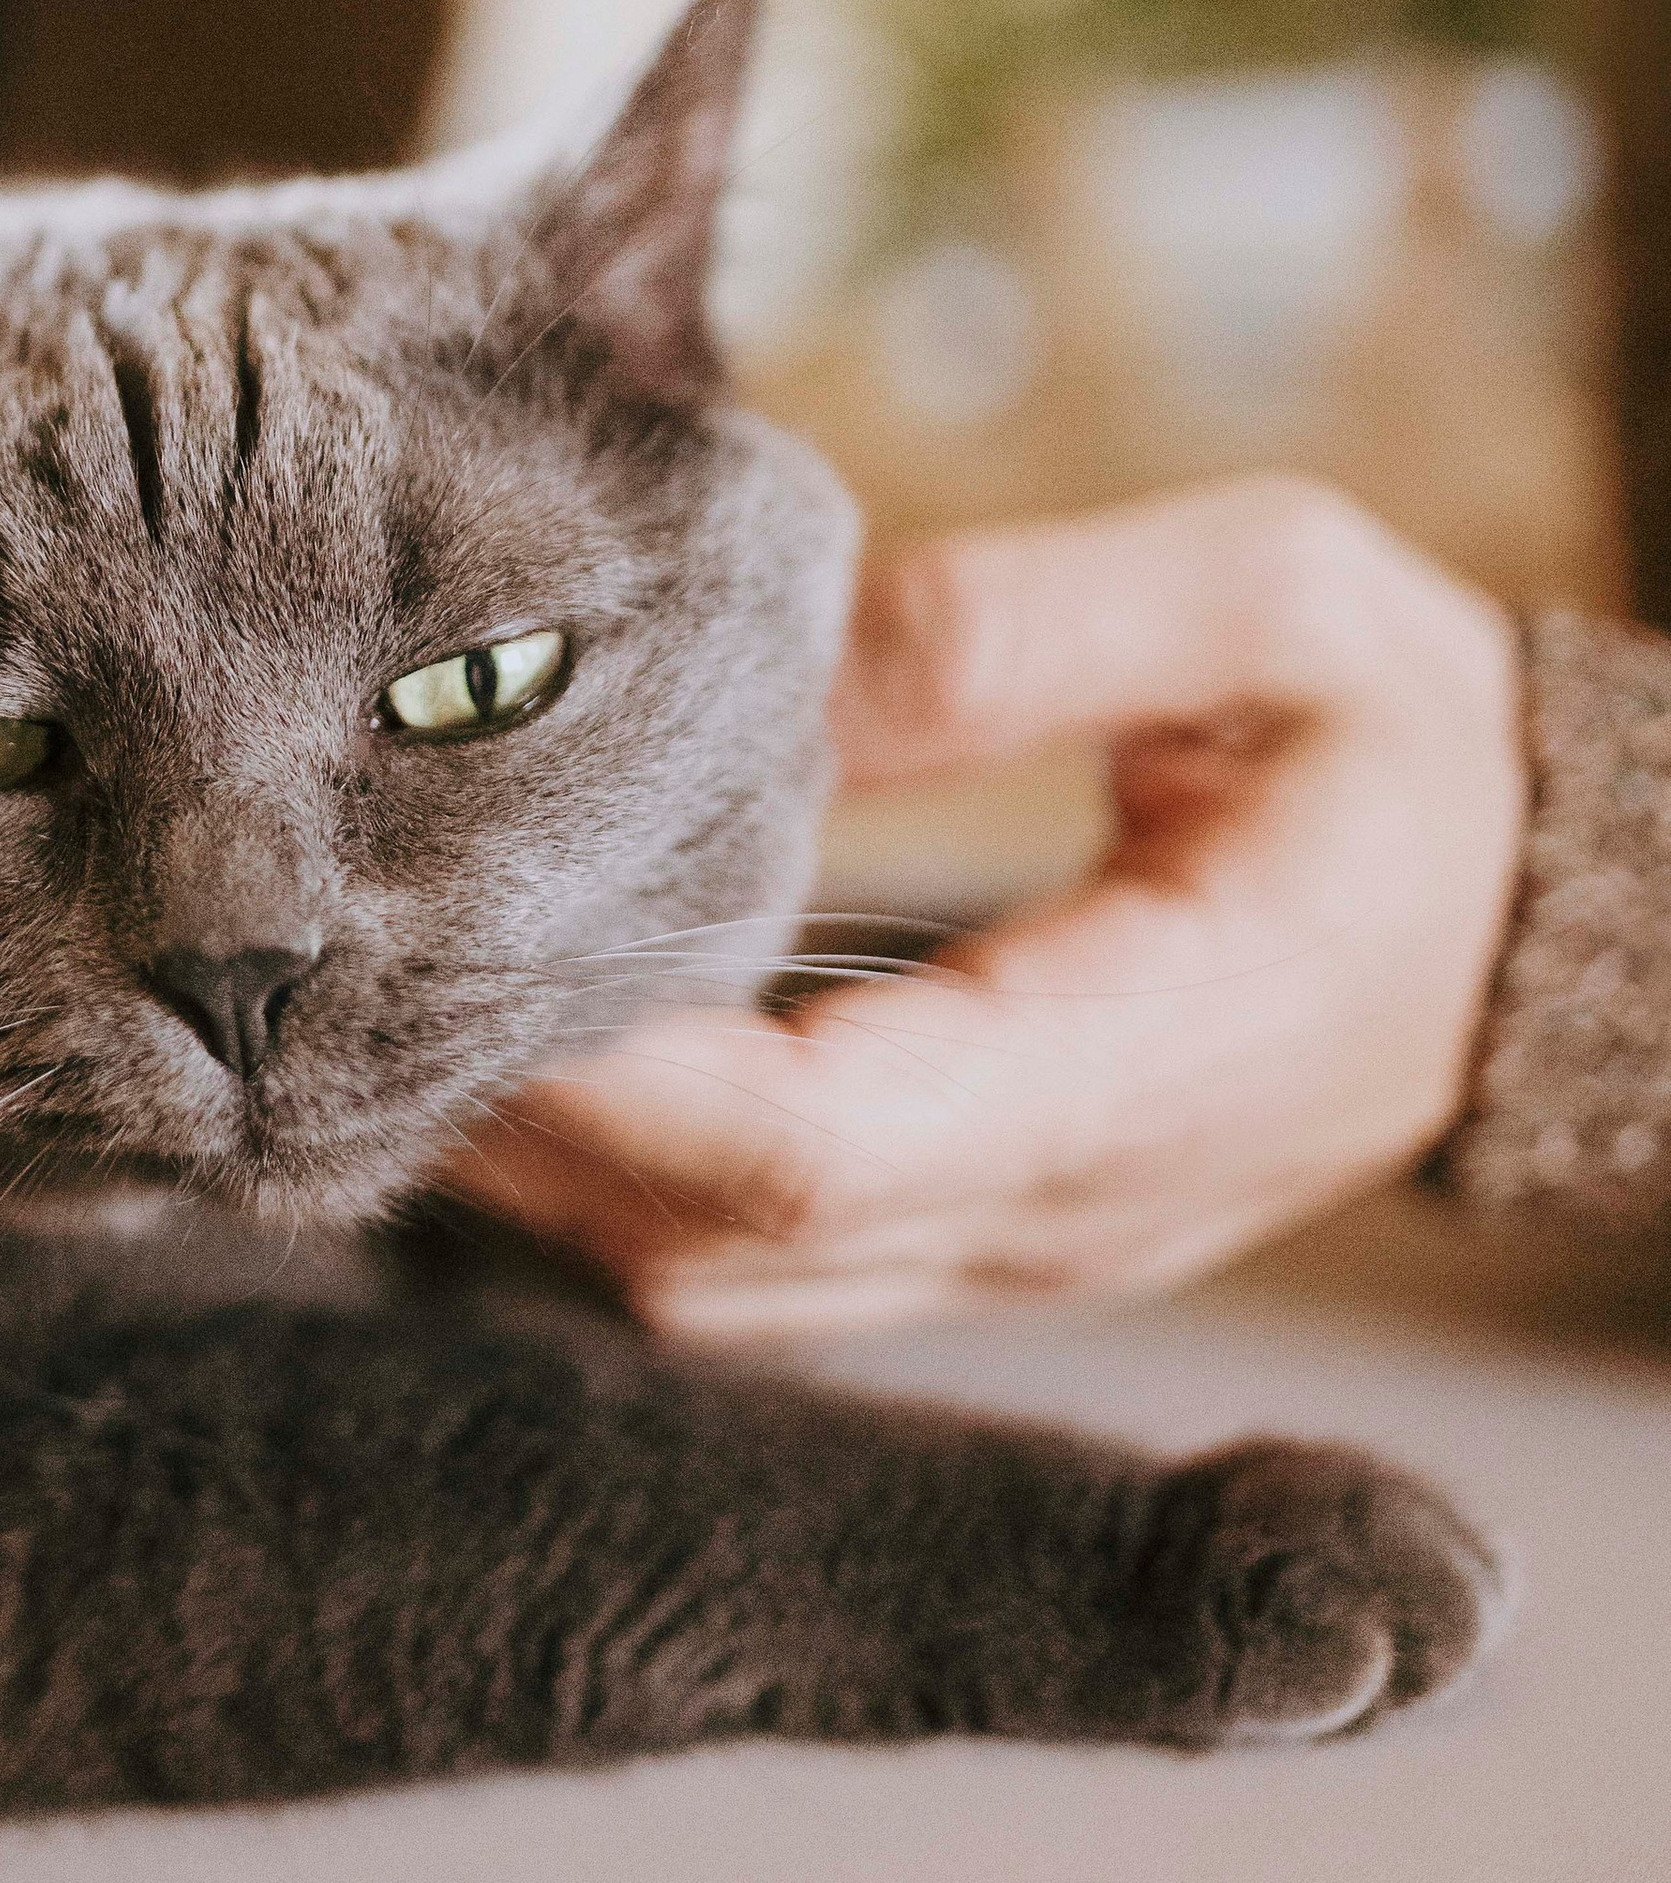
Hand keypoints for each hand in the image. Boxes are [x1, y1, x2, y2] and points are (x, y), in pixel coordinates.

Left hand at [446, 477, 1528, 1333]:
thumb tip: (768, 672)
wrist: (1544, 918)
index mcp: (1143, 1061)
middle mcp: (1053, 1211)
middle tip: (338, 954)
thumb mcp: (1280, 603)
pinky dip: (608, 1172)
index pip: (808, 1143)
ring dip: (536, 1160)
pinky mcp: (966, 1236)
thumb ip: (1026, 624)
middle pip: (704, 1241)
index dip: (596, 1070)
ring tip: (402, 983)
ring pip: (699, 1280)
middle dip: (507, 1113)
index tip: (431, 943)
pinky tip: (528, 1032)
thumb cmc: (1417, 745)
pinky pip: (742, 1259)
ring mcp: (1004, 1251)